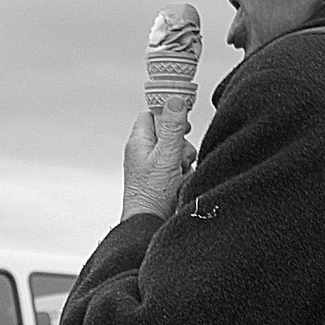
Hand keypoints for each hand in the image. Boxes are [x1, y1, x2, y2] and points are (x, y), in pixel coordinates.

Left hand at [122, 97, 197, 221]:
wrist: (150, 225)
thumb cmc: (151, 194)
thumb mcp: (166, 154)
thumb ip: (172, 127)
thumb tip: (175, 99)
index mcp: (139, 142)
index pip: (151, 114)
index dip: (167, 114)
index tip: (181, 119)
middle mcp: (144, 153)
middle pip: (170, 133)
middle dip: (181, 143)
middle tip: (179, 155)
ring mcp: (154, 168)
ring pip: (178, 152)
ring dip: (185, 161)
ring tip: (179, 174)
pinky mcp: (164, 181)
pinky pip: (180, 169)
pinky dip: (185, 174)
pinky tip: (182, 183)